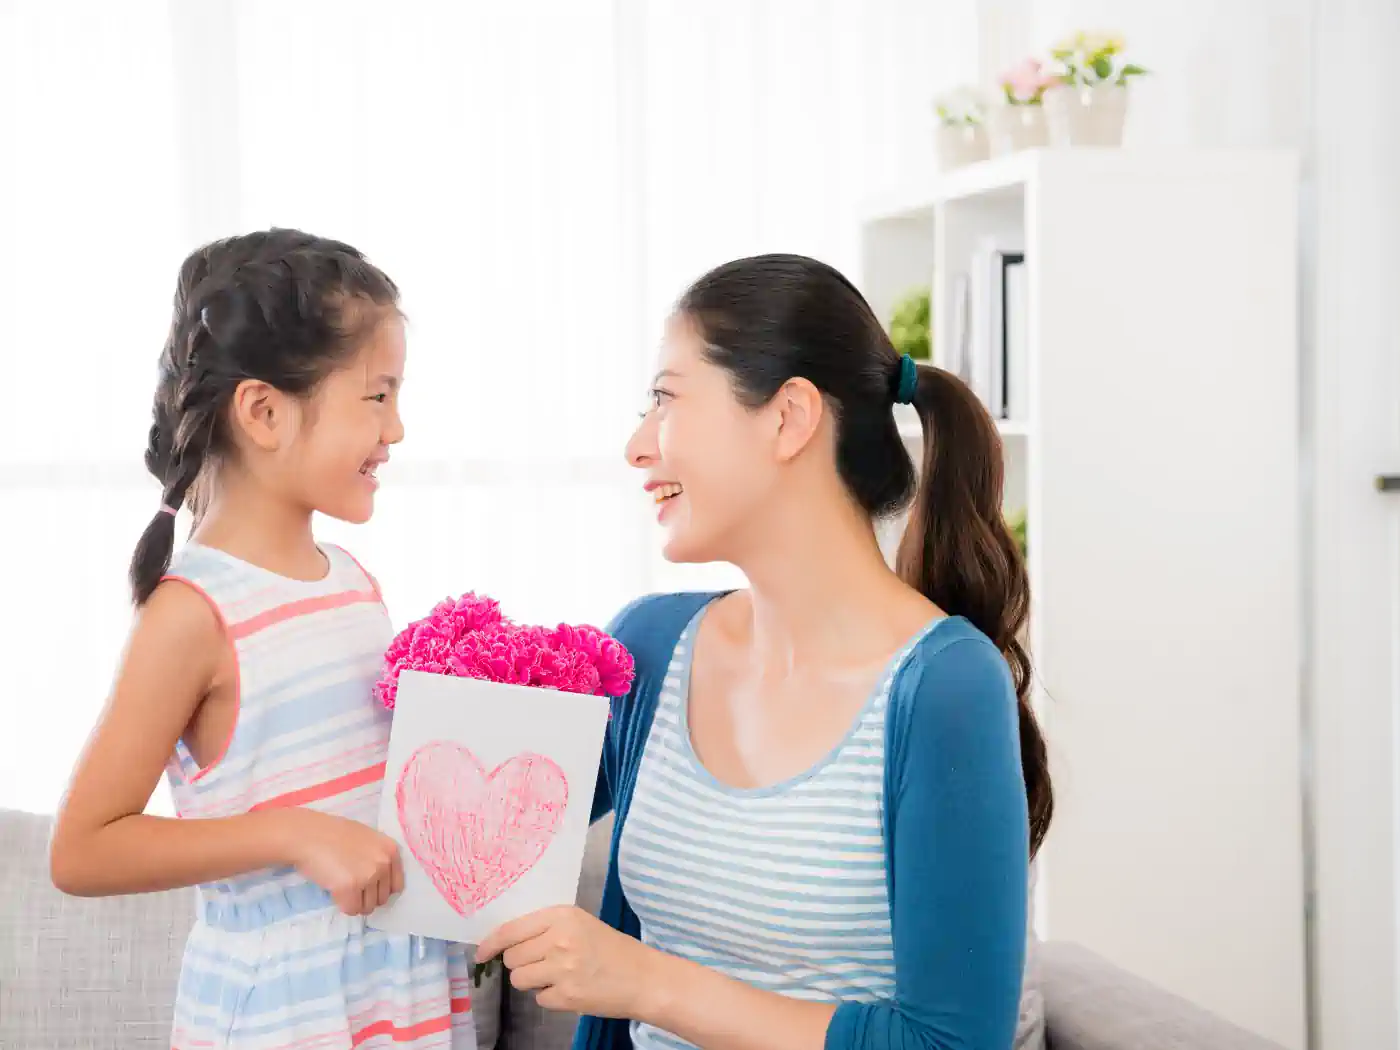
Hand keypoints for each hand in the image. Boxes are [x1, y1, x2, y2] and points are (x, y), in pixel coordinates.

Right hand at [280, 809, 403, 915]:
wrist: (307, 834)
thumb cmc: (332, 834)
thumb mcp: (366, 838)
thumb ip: (377, 856)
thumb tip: (380, 880)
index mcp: (391, 850)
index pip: (397, 885)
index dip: (381, 889)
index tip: (369, 887)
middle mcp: (384, 863)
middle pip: (382, 898)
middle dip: (367, 897)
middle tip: (351, 887)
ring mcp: (368, 876)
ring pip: (368, 907)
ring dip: (355, 903)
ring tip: (342, 888)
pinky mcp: (350, 888)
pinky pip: (352, 909)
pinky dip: (343, 906)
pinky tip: (335, 892)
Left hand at [476, 906, 652, 1017]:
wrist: (643, 977)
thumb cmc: (611, 948)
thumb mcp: (580, 924)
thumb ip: (546, 928)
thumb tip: (505, 941)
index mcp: (562, 916)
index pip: (511, 930)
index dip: (491, 943)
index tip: (480, 952)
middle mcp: (559, 939)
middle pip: (512, 957)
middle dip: (521, 962)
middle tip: (544, 962)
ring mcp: (562, 969)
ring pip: (520, 979)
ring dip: (532, 980)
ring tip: (557, 975)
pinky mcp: (566, 996)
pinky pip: (539, 998)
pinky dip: (550, 996)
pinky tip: (570, 988)